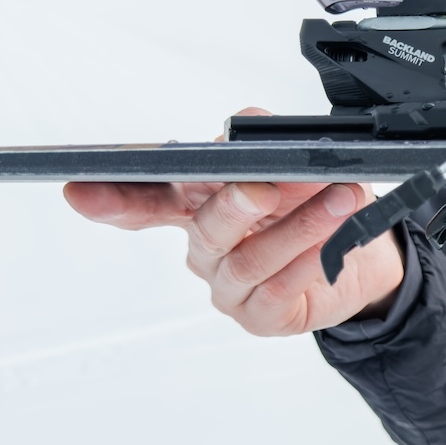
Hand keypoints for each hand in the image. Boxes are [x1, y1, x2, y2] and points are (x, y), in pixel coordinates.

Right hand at [62, 111, 404, 335]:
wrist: (362, 261)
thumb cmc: (314, 207)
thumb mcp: (293, 163)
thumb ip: (264, 140)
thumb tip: (249, 127)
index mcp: (196, 204)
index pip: (146, 198)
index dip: (112, 198)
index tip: (83, 190)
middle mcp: (206, 249)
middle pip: (205, 227)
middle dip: (234, 204)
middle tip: (263, 188)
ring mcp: (229, 287)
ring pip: (251, 259)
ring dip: (301, 226)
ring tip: (339, 200)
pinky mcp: (260, 317)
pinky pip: (279, 289)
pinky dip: (311, 261)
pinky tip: (332, 245)